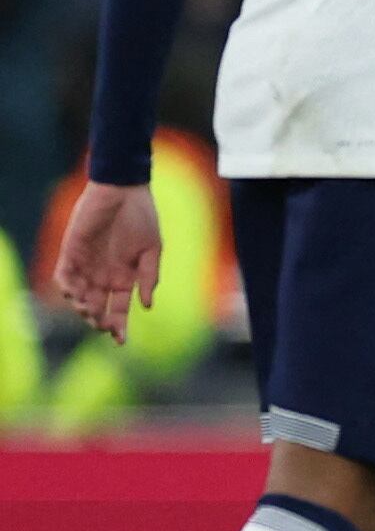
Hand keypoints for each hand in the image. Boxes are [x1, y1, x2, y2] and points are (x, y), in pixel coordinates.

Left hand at [54, 181, 161, 342]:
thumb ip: (149, 277)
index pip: (119, 309)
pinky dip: (68, 288)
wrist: (124, 190)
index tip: (120, 341)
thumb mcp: (153, 249)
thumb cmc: (142, 217)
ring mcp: (86, 265)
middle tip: (102, 326)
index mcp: (125, 277)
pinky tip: (76, 294)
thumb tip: (146, 306)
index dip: (119, 326)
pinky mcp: (71, 252)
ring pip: (79, 297)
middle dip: (99, 322)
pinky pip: (64, 276)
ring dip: (82, 308)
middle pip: (97, 308)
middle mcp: (104, 275)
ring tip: (90, 311)